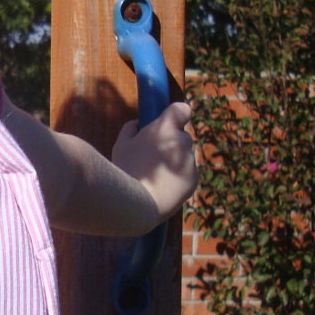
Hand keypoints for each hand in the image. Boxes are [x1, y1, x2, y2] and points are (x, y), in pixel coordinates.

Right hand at [111, 101, 197, 221]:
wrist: (138, 204)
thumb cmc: (125, 171)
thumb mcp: (120, 146)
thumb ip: (130, 129)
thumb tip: (138, 124)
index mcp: (165, 128)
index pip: (181, 110)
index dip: (176, 114)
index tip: (170, 121)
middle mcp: (182, 141)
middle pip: (181, 137)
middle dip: (170, 143)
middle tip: (152, 157)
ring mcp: (190, 161)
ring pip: (183, 157)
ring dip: (173, 162)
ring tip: (154, 177)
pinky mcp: (194, 179)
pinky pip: (186, 173)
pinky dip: (177, 178)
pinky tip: (162, 188)